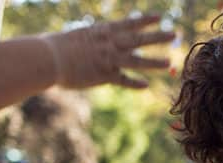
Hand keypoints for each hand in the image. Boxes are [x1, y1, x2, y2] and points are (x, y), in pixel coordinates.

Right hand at [43, 15, 173, 88]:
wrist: (48, 57)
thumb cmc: (57, 47)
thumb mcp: (78, 37)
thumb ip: (92, 41)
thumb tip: (96, 42)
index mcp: (103, 31)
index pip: (129, 23)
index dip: (144, 20)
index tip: (159, 16)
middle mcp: (109, 43)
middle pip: (139, 39)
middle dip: (157, 36)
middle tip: (174, 34)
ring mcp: (108, 59)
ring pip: (136, 60)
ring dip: (154, 62)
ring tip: (170, 62)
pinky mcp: (103, 75)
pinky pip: (122, 79)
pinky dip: (134, 83)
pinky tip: (145, 86)